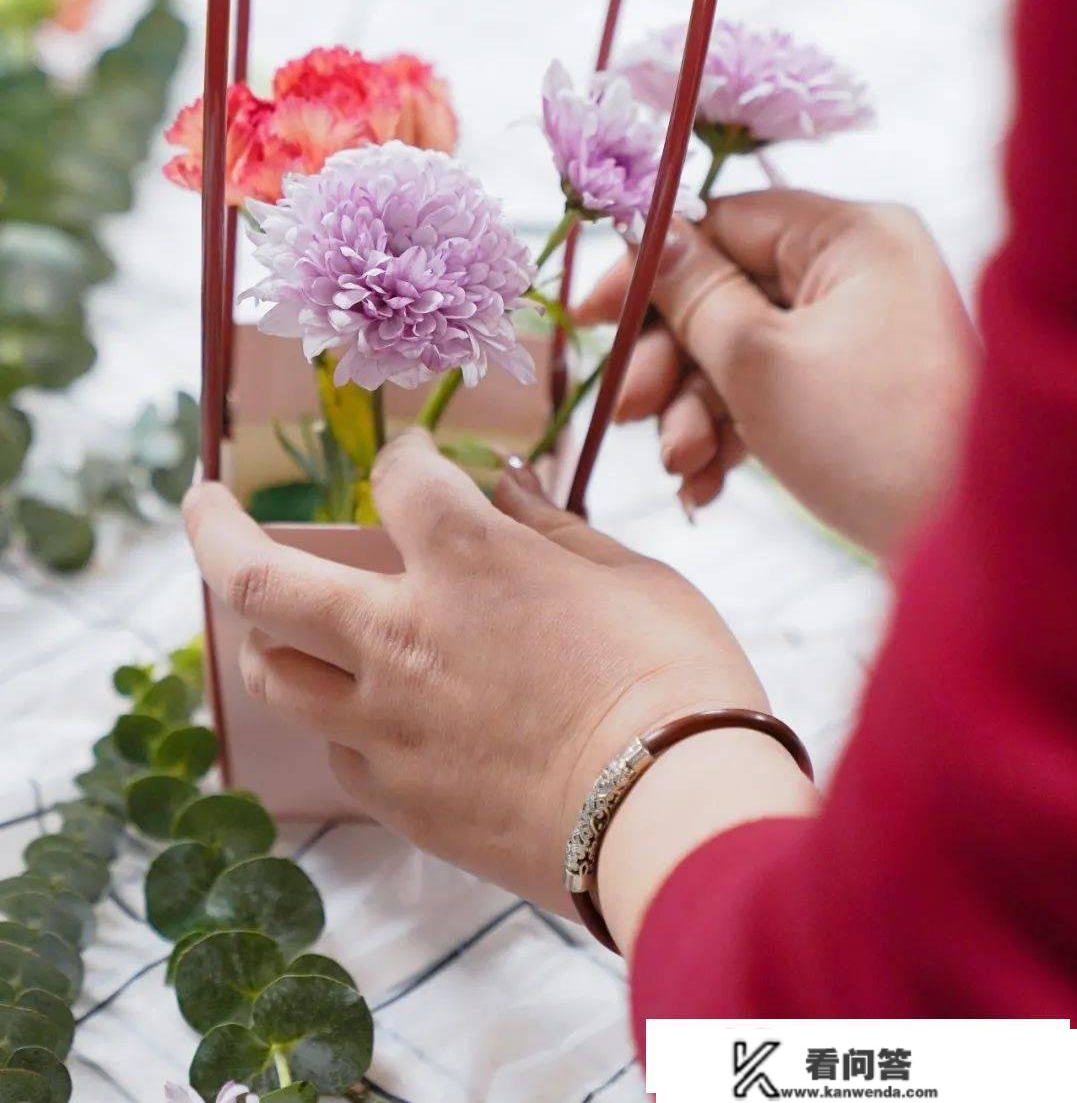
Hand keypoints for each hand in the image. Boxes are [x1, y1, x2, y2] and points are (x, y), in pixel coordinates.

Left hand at [184, 431, 809, 941]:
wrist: (677, 820)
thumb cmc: (675, 681)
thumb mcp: (631, 577)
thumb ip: (553, 528)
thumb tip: (509, 487)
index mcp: (467, 561)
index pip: (401, 476)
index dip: (410, 455)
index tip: (421, 457)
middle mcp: (402, 637)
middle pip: (258, 578)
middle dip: (213, 530)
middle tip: (200, 503)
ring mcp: (389, 727)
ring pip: (276, 675)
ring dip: (263, 636)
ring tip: (273, 620)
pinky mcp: (400, 801)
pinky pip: (339, 750)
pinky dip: (341, 718)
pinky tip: (371, 712)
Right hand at [577, 191, 977, 555]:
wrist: (965, 546)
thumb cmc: (870, 439)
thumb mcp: (758, 362)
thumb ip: (692, 293)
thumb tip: (643, 232)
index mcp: (850, 236)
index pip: (724, 222)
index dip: (650, 269)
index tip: (591, 318)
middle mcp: (859, 272)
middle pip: (727, 292)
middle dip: (671, 361)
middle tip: (628, 410)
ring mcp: (859, 334)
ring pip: (742, 352)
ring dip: (694, 411)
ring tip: (680, 466)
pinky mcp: (854, 391)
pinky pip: (773, 392)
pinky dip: (732, 434)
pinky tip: (704, 486)